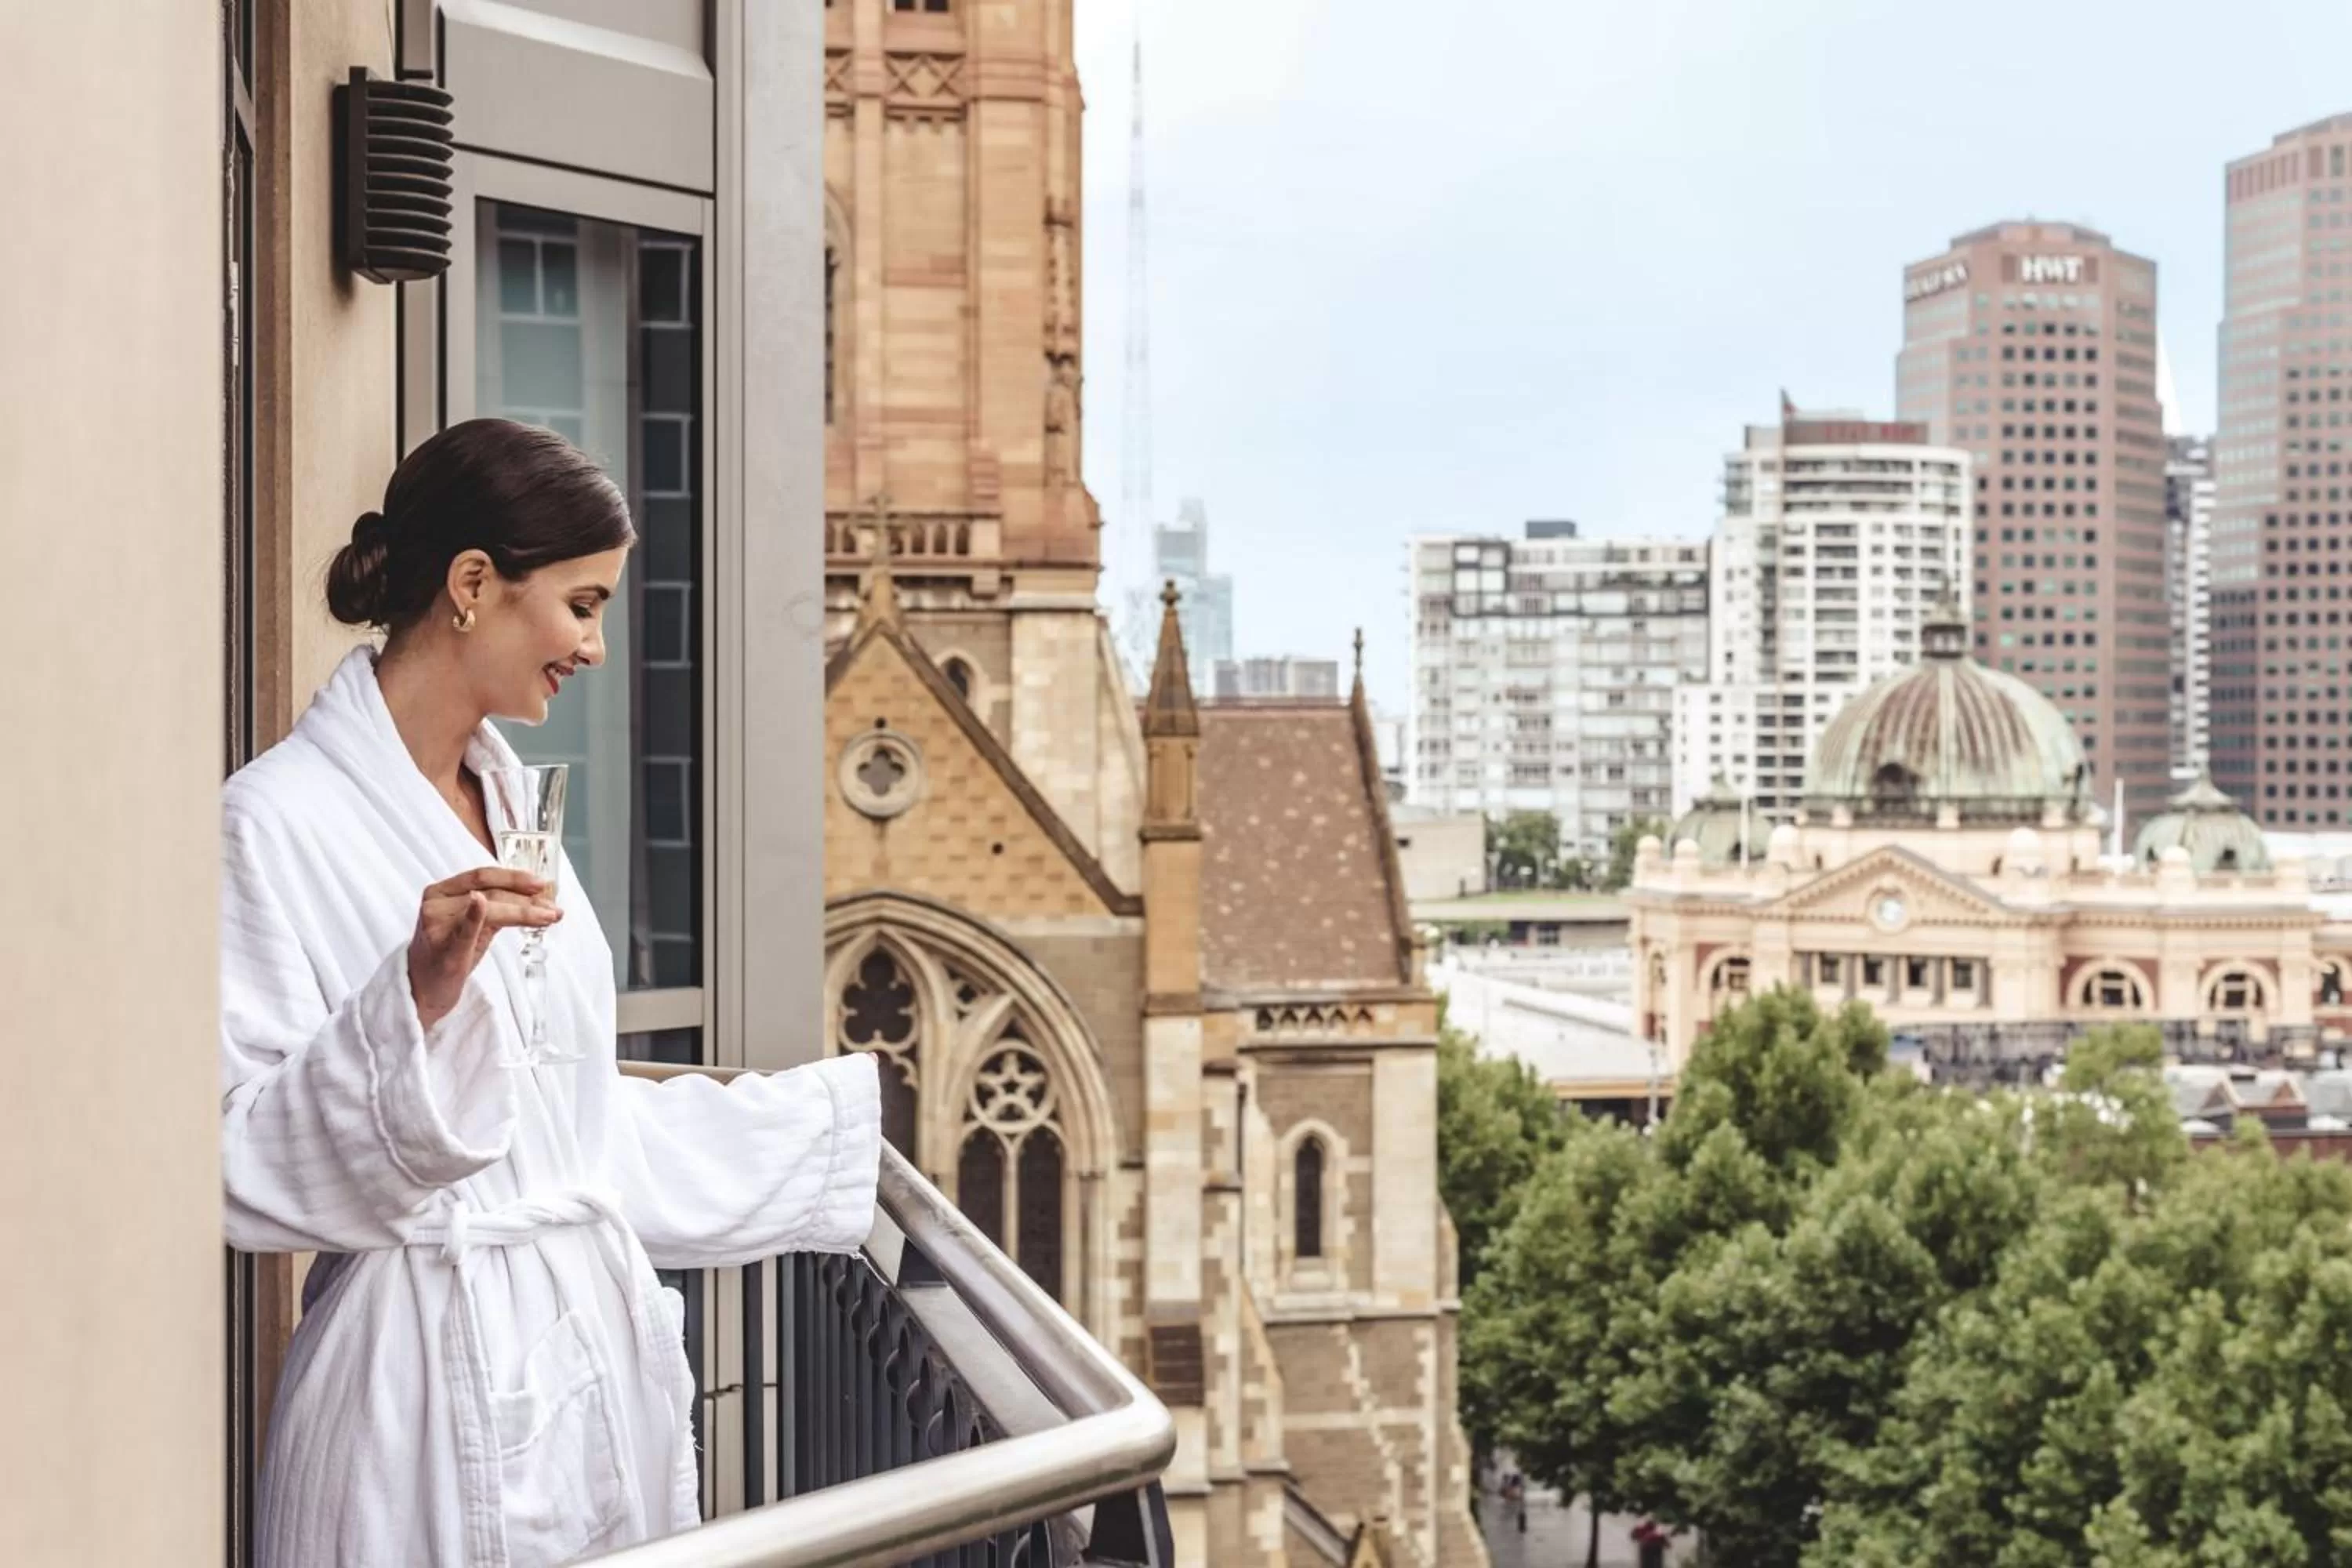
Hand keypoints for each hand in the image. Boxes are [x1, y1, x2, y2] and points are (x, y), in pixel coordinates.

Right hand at [408, 868, 562, 1031]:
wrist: (422, 989)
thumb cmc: (449, 952)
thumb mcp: (471, 923)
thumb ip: (495, 906)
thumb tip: (538, 897)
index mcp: (441, 891)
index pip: (482, 876)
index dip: (513, 876)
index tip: (541, 883)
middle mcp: (435, 903)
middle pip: (489, 891)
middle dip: (525, 897)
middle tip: (553, 905)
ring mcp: (436, 926)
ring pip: (487, 909)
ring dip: (523, 912)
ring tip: (548, 916)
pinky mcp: (443, 950)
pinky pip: (462, 931)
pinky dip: (474, 916)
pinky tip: (481, 904)